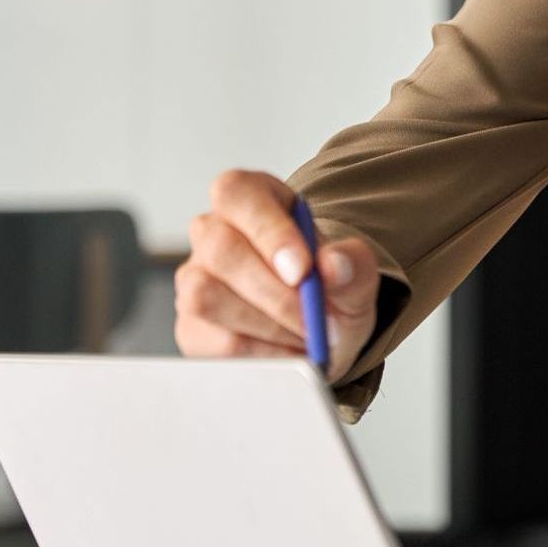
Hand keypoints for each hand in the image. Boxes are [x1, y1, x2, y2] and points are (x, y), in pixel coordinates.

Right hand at [174, 170, 380, 385]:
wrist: (323, 329)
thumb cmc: (331, 287)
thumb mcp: (355, 272)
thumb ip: (353, 263)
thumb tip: (333, 265)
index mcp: (252, 198)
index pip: (238, 194)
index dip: (268, 231)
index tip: (303, 270)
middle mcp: (213, 232)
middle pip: (221, 250)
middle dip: (276, 294)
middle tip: (316, 318)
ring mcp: (195, 278)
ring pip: (206, 297)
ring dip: (268, 325)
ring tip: (308, 334)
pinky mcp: (191, 327)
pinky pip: (214, 342)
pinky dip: (262, 353)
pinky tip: (289, 350)